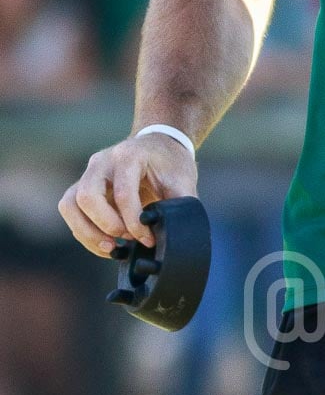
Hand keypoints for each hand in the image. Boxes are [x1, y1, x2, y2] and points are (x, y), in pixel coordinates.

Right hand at [59, 134, 197, 256]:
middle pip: (87, 196)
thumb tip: (178, 234)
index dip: (134, 222)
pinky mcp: (81, 187)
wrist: (160, 146)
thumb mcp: (183, 180)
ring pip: (71, 205)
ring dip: (87, 232)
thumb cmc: (171, 163)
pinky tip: (107, 245)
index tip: (148, 239)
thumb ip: (180, 206)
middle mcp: (103, 161)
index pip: (123, 193)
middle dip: (105, 225)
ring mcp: (89, 173)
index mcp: (130, 155)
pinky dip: (84, 233)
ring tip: (112, 248)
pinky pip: (71, 212)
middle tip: (127, 240)